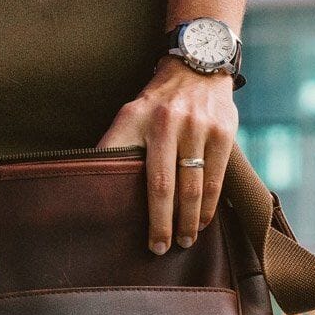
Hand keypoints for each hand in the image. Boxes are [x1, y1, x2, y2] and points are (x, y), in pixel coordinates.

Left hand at [98, 54, 237, 253]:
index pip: (119, 162)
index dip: (115, 195)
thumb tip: (92, 186)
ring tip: (183, 241)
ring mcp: (197, 126)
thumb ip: (117, 145)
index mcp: (135, 118)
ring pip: (191, 186)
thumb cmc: (158, 102)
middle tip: (158, 249)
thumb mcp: (131, 114)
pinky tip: (203, 222)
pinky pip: (215, 178)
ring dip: (188, 220)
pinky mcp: (222, 132)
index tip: (118, 226)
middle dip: (160, 222)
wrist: (200, 65)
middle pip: (161, 185)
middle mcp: (166, 122)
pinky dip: (208, 205)